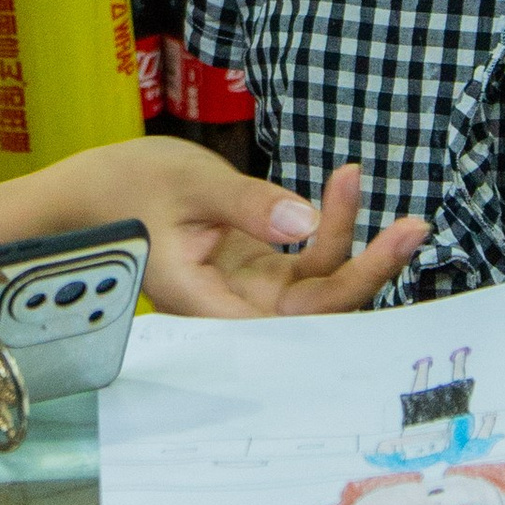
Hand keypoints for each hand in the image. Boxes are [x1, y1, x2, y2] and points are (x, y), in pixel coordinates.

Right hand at [57, 145, 426, 319]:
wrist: (92, 190)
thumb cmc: (127, 186)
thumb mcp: (190, 182)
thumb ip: (248, 205)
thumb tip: (303, 222)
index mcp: (206, 302)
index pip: (289, 322)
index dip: (340, 301)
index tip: (377, 263)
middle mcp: (233, 308)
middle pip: (317, 309)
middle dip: (368, 270)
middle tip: (412, 228)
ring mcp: (247, 290)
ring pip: (319, 285)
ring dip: (355, 243)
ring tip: (362, 181)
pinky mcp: (256, 269)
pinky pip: (306, 261)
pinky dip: (328, 226)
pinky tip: (342, 185)